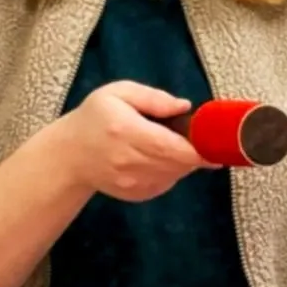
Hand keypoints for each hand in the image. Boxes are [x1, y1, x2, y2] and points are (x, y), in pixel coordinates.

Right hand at [51, 81, 206, 203]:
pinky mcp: (134, 194)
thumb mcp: (118, 93)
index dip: (198, 149)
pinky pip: (166, 184)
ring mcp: (130, 182)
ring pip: (175, 175)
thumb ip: (153, 98)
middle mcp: (128, 160)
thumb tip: (184, 107)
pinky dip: (173, 172)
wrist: (71, 154)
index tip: (215, 143)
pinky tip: (161, 158)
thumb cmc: (96, 117)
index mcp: (125, 130)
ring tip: (177, 145)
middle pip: (177, 163)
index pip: (169, 146)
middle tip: (202, 138)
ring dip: (185, 162)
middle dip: (196, 153)